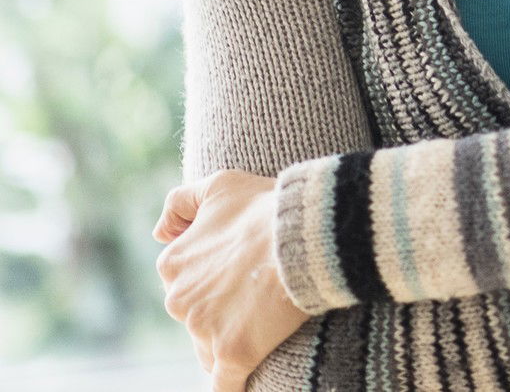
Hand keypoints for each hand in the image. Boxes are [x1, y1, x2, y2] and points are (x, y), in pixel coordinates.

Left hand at [153, 170, 305, 390]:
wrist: (303, 232)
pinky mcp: (233, 354)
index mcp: (173, 263)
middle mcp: (180, 300)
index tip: (244, 274)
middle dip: (224, 312)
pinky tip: (245, 387)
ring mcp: (204, 330)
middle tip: (261, 296)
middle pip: (198, 317)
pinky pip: (226, 384)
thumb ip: (180, 202)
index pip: (187, 283)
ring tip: (266, 328)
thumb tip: (159, 231)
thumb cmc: (265, 206)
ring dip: (233, 343)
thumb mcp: (219, 185)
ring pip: (211, 348)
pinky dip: (233, 386)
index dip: (218, 279)